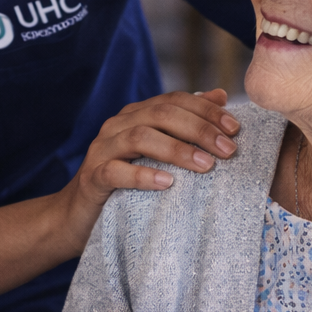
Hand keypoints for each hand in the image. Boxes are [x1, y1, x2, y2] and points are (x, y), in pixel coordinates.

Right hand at [59, 89, 240, 233]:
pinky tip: (167, 183)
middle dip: (199, 129)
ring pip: (141, 137)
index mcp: (136, 115)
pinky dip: (143, 175)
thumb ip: (185, 123)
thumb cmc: (125, 184)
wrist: (77, 217)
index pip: (174, 100)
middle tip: (228, 150)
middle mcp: (118, 125)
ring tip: (206, 165)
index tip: (235, 128)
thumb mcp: (157, 153)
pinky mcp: (92, 178)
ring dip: (177, 149)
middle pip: (161, 114)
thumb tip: (220, 95)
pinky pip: (116, 171)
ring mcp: (102, 149)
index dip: (206, 110)